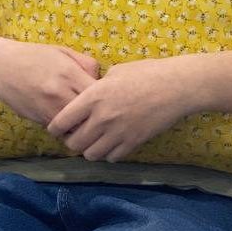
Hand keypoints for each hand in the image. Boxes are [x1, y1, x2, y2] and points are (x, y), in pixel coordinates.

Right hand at [0, 40, 102, 128]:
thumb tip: (103, 79)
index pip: (98, 94)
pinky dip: (69, 130)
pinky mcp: (39, 120)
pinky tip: (73, 125)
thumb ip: (86, 63)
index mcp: (69, 73)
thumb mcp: (63, 51)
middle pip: (90, 115)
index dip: (108, 98)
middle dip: (99, 117)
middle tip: (105, 116)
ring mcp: (48, 109)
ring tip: (91, 124)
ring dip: (85, 128)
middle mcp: (59, 93)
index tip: (110, 98)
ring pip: (76, 128)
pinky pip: (61, 131)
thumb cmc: (34, 56)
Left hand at [46, 57, 190, 162]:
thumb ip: (96, 88)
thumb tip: (87, 97)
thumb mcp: (115, 73)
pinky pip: (111, 157)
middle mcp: (102, 118)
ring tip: (94, 141)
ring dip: (89, 150)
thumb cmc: (146, 73)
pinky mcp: (133, 143)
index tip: (57, 127)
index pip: (61, 122)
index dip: (55, 127)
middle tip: (76, 135)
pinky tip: (112, 143)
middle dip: (71, 141)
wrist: (176, 86)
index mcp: (93, 97)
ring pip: (91, 155)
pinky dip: (108, 153)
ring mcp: (118, 133)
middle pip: (74, 144)